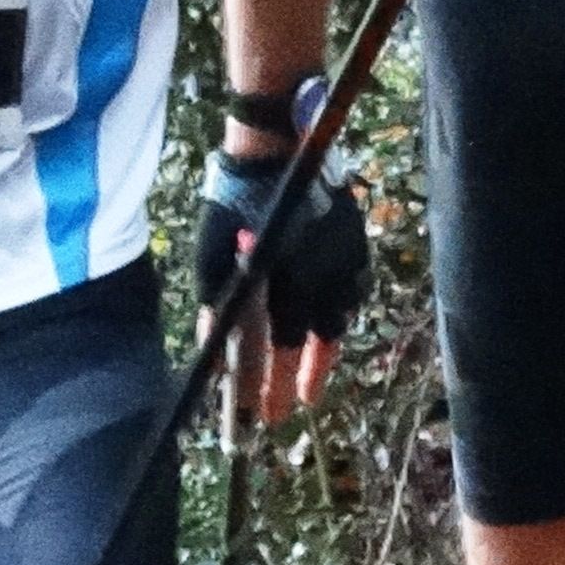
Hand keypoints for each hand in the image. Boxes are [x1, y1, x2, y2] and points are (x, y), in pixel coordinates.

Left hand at [195, 140, 365, 420]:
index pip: (270, 348)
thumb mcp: (210, 257)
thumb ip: (215, 306)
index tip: (257, 414)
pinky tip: (326, 338)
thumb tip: (214, 352)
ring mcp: (340, 261)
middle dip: (290, 382)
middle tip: (281, 413)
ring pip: (335, 324)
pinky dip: (337, 321)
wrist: (276, 150)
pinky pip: (352, 295)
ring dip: (320, 360)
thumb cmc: (233, 206)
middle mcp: (314, 275)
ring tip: (309, 389)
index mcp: (276, 279)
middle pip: (305, 344)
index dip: (263, 384)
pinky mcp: (355, 246)